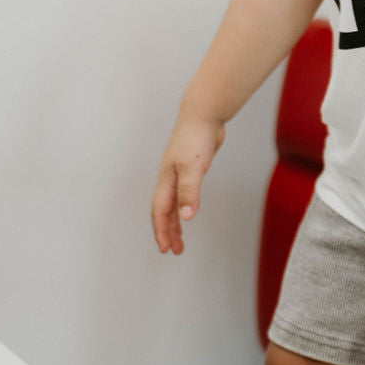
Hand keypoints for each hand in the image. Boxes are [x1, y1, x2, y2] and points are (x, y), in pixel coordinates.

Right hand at [151, 114, 225, 253]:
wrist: (204, 114)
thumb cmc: (196, 138)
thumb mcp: (193, 168)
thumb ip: (189, 192)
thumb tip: (186, 218)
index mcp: (166, 180)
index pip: (160, 211)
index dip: (162, 231)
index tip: (166, 249)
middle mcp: (169, 178)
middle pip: (164, 211)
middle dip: (167, 231)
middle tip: (174, 251)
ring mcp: (178, 172)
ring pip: (174, 203)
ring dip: (176, 221)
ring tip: (181, 239)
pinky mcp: (191, 167)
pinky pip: (184, 193)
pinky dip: (185, 205)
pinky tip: (189, 210)